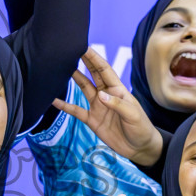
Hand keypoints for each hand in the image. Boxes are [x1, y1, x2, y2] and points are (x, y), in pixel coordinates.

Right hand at [55, 49, 161, 165]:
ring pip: (83, 88)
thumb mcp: (133, 115)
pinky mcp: (92, 120)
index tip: (85, 47)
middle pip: (93, 74)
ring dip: (74, 77)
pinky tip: (54, 100)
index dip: (95, 58)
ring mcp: (98, 107)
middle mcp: (106, 95)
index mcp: (118, 90)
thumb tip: (100, 95)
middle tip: (72, 49)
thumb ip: (117, 104)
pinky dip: (65, 106)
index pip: (104, 70)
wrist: (139, 148)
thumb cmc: (141, 128)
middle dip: (84, 61)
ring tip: (62, 67)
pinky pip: (76, 111)